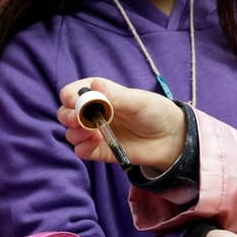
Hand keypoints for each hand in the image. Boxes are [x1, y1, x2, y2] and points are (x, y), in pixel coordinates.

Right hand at [59, 78, 186, 168]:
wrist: (170, 138)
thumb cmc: (155, 112)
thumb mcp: (138, 101)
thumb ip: (116, 96)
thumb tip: (93, 85)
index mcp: (100, 93)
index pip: (72, 92)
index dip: (70, 96)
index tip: (74, 101)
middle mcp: (93, 112)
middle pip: (65, 113)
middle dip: (68, 116)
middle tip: (79, 120)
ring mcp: (95, 132)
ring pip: (71, 133)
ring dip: (76, 133)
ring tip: (94, 133)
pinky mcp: (99, 150)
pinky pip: (81, 150)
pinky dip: (83, 148)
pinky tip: (97, 143)